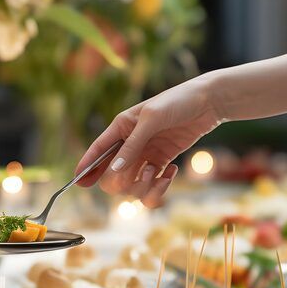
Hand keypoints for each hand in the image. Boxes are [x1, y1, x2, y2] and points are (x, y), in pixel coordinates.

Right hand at [74, 73, 224, 206]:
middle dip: (125, 182)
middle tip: (145, 172)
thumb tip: (114, 171)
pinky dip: (161, 186)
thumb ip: (133, 145)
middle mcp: (130, 143)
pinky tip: (172, 171)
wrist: (208, 102)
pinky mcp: (162, 162)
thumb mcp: (153, 119)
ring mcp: (146, 155)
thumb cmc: (178, 101)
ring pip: (132, 185)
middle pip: (113, 176)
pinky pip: (152, 185)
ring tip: (160, 172)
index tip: (78, 182)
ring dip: (145, 186)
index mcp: (121, 127)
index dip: (86, 167)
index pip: (98, 151)